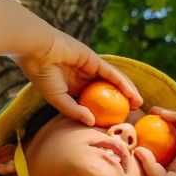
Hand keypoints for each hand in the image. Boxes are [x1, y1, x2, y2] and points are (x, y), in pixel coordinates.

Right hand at [14, 31, 141, 122]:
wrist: (37, 52)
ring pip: (112, 82)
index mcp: (72, 88)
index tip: (114, 123)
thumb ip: (75, 111)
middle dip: (120, 102)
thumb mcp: (58, 99)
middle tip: (131, 115)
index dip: (104, 111)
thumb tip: (92, 122)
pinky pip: (112, 74)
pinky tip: (132, 93)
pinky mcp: (95, 60)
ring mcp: (90, 68)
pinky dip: (123, 83)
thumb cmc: (43, 76)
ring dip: (127, 92)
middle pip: (106, 92)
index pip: (93, 101)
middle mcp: (83, 77)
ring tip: (138, 104)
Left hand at [134, 107, 175, 175]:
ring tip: (151, 111)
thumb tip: (137, 148)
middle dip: (153, 128)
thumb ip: (149, 165)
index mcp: (169, 168)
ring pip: (174, 129)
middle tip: (140, 120)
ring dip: (164, 118)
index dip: (145, 144)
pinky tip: (160, 112)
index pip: (156, 152)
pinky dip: (173, 116)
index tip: (133, 136)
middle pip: (164, 138)